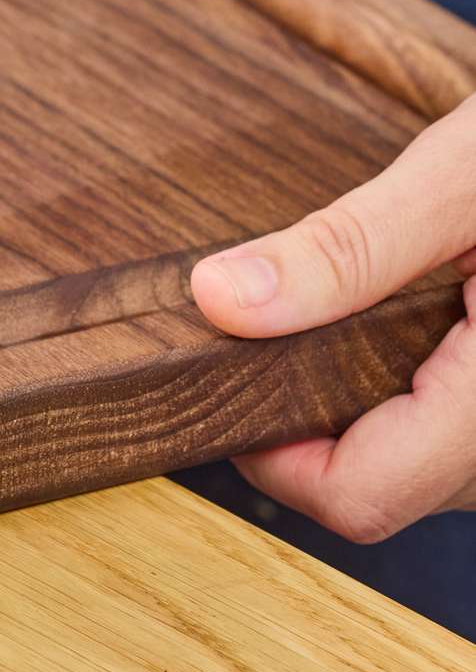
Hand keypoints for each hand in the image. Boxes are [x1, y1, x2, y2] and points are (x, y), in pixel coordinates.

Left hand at [191, 95, 475, 542]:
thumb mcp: (468, 175)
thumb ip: (348, 248)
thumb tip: (220, 300)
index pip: (356, 496)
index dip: (272, 449)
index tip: (233, 372)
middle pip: (379, 486)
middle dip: (315, 415)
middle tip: (296, 318)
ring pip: (418, 468)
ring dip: (368, 402)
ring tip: (383, 306)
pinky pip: (454, 440)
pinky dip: (415, 392)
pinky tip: (425, 321)